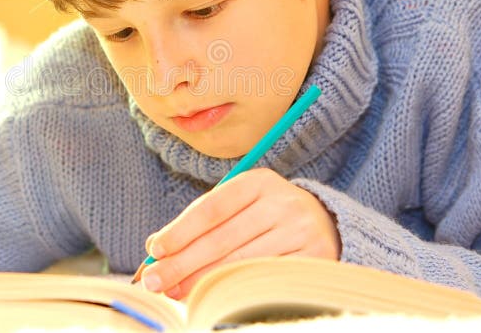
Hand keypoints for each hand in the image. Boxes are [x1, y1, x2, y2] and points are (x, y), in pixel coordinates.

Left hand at [140, 168, 340, 299]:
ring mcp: (301, 231)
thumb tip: (154, 249)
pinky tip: (211, 297)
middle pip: (222, 239)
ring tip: (175, 292)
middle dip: (182, 262)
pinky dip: (233, 290)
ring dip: (201, 281)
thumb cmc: (266, 217)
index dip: (180, 230)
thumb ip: (200, 223)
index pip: (211, 208)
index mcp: (258, 181)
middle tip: (154, 281)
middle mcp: (282, 202)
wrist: (326, 225)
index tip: (155, 250)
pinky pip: (264, 280)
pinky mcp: (315, 259)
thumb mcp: (238, 207)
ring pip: (240, 263)